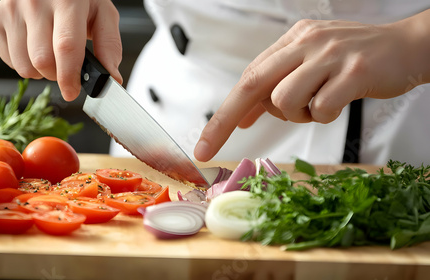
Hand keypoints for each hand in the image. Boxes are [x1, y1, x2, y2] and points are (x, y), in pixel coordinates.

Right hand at [0, 0, 122, 100]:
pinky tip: (34, 47)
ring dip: (41, 72)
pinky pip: (9, 61)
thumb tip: (111, 78)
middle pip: (42, 61)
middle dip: (58, 75)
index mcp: (67, 0)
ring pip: (24, 66)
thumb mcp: (102, 13)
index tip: (72, 91)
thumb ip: (109, 46)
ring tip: (51, 54)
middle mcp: (34, 2)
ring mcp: (11, 10)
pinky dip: (25, 63)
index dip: (69, 76)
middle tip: (67, 66)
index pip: (65, 46)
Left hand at [194, 11, 429, 161]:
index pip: (248, 77)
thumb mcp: (309, 65)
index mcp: (292, 40)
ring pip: (285, 99)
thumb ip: (277, 86)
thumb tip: (244, 117)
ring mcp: (330, 55)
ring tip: (317, 106)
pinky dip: (324, 116)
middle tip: (206, 150)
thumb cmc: (353, 61)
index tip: (206, 140)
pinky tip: (338, 101)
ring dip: (296, 115)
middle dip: (223, 122)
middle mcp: (306, 43)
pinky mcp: (354, 72)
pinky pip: (321, 108)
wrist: (406, 48)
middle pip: (252, 85)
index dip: (225, 111)